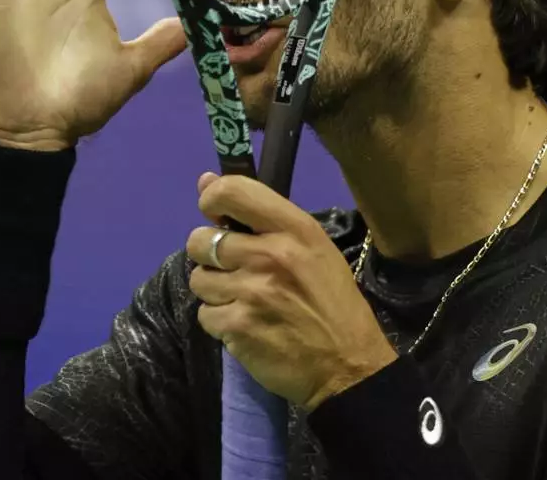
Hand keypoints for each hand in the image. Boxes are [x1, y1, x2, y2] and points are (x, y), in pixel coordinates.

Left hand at [186, 174, 397, 410]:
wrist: (348, 364)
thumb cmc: (331, 300)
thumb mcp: (312, 247)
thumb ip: (260, 214)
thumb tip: (204, 181)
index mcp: (294, 229)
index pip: (232, 192)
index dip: (212, 199)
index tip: (215, 214)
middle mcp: (270, 255)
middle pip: (201, 240)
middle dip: (209, 255)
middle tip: (234, 269)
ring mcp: (252, 292)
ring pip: (198, 279)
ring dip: (215, 291)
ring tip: (243, 300)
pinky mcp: (237, 327)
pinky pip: (204, 315)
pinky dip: (220, 321)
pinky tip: (245, 324)